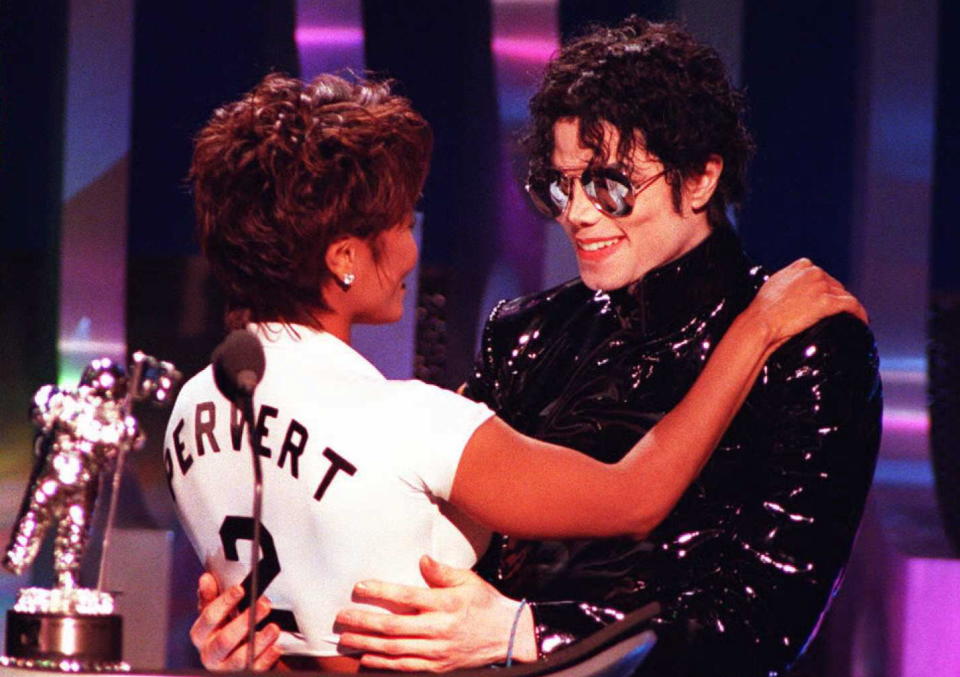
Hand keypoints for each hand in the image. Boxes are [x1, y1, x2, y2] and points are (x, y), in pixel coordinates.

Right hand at [189, 572, 281, 670]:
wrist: (234, 663)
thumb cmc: (223, 634)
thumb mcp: (216, 617)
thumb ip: (211, 599)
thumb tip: (206, 578)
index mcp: (201, 636)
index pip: (208, 618)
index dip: (224, 602)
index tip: (240, 589)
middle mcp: (210, 654)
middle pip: (224, 640)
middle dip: (244, 621)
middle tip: (264, 606)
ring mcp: (225, 668)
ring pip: (240, 658)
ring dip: (259, 641)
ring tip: (274, 628)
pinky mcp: (242, 675)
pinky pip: (254, 670)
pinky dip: (266, 658)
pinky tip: (276, 648)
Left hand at [336, 555, 535, 670]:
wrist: (508, 636)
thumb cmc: (486, 604)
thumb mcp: (469, 581)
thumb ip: (443, 572)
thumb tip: (422, 560)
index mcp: (445, 603)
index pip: (406, 596)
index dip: (380, 592)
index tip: (359, 587)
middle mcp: (438, 628)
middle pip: (393, 625)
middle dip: (363, 621)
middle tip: (341, 616)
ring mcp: (437, 651)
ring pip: (394, 648)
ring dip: (366, 643)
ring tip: (345, 637)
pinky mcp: (437, 666)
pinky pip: (405, 666)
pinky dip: (384, 663)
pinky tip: (366, 657)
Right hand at [745, 258, 867, 349]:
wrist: (760, 322)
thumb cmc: (763, 310)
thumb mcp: (774, 286)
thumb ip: (788, 282)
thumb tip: (794, 291)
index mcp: (801, 266)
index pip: (823, 276)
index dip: (827, 289)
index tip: (828, 300)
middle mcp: (813, 272)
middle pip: (836, 285)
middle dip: (837, 299)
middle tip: (839, 314)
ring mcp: (821, 286)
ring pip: (845, 295)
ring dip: (849, 308)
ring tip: (853, 319)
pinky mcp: (827, 302)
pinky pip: (852, 306)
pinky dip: (860, 313)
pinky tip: (862, 321)